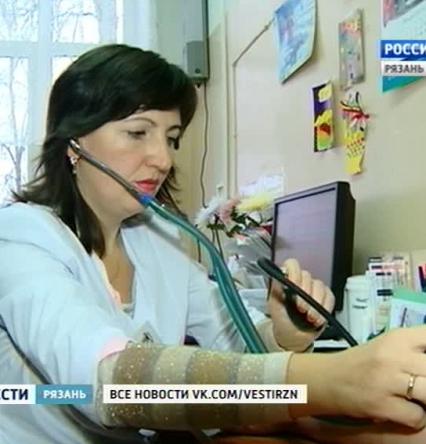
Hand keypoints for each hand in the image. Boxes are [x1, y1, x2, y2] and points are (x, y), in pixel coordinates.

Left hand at [267, 258, 334, 350]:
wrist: (292, 336)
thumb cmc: (281, 320)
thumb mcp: (273, 306)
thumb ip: (276, 290)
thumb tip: (279, 277)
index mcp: (286, 279)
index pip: (292, 265)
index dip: (294, 273)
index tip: (295, 286)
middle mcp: (300, 281)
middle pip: (307, 276)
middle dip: (305, 294)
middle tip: (301, 309)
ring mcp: (313, 289)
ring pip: (319, 286)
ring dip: (315, 303)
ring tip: (309, 317)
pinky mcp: (325, 298)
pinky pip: (329, 296)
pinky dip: (325, 308)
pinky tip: (318, 318)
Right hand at [288, 326, 425, 429]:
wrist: (327, 379)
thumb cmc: (361, 363)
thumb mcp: (388, 346)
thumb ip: (415, 349)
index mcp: (397, 338)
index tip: (423, 362)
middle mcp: (393, 356)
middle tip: (419, 382)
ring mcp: (386, 380)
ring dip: (425, 399)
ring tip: (414, 397)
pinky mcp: (381, 405)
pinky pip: (417, 417)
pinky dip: (414, 417)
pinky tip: (402, 409)